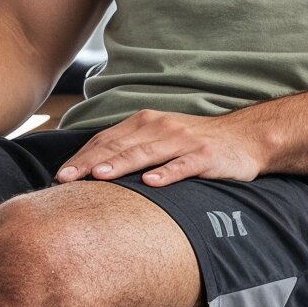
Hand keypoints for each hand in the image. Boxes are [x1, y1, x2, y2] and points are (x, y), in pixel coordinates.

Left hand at [54, 109, 266, 186]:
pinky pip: (184, 165)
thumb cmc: (194, 143)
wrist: (247, 138)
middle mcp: (161, 128)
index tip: (60, 175)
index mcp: (145, 123)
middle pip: (119, 146)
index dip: (82, 157)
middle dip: (90, 163)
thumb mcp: (160, 138)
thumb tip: (90, 171)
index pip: (106, 140)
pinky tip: (151, 182)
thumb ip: (130, 148)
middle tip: (66, 180)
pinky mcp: (206, 156)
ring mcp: (184, 141)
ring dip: (121, 164)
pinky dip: (167, 173)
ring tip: (99, 177)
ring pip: (147, 153)